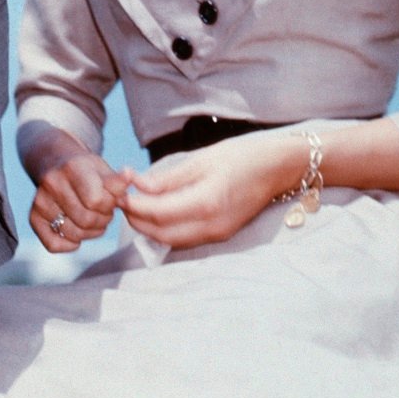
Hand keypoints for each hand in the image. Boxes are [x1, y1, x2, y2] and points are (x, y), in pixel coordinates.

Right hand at [30, 150, 132, 253]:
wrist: (57, 163)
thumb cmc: (87, 170)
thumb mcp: (103, 169)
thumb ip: (117, 181)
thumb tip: (128, 177)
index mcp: (73, 167)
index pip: (96, 201)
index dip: (109, 205)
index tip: (110, 199)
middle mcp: (52, 183)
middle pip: (86, 220)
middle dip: (102, 220)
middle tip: (104, 212)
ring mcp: (40, 201)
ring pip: (73, 235)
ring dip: (90, 233)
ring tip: (93, 219)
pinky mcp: (33, 217)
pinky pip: (54, 244)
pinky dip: (70, 244)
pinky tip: (76, 232)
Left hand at [118, 132, 301, 249]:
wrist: (279, 168)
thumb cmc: (243, 156)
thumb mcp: (202, 159)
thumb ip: (168, 178)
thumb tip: (138, 185)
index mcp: (206, 203)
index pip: (157, 213)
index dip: (134, 205)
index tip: (119, 192)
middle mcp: (211, 225)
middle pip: (160, 234)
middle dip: (137, 219)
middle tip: (123, 200)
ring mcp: (217, 233)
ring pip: (171, 241)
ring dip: (150, 227)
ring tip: (138, 205)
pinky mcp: (221, 234)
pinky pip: (185, 239)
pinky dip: (166, 229)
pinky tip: (160, 212)